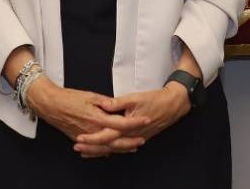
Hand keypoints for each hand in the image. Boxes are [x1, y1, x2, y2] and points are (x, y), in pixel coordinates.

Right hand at [25, 77, 143, 157]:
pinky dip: (107, 150)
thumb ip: (106, 102)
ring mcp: (86, 137)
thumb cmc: (68, 98)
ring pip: (107, 147)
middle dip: (131, 141)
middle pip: (116, 140)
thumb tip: (118, 106)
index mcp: (97, 117)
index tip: (145, 119)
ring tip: (132, 147)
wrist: (50, 105)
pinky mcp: (80, 139)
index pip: (121, 122)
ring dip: (121, 148)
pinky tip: (114, 150)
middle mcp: (93, 130)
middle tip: (142, 140)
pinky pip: (97, 148)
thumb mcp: (90, 95)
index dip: (135, 122)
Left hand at [74, 83, 190, 155]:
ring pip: (114, 149)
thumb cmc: (155, 100)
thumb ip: (117, 103)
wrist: (172, 106)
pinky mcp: (138, 137)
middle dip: (92, 148)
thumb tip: (103, 105)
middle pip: (108, 146)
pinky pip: (122, 147)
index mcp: (128, 126)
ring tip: (85, 151)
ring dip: (99, 151)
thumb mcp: (135, 98)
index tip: (79, 138)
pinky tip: (103, 150)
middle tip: (77, 147)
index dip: (92, 138)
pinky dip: (111, 149)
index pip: (106, 136)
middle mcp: (131, 136)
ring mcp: (135, 138)